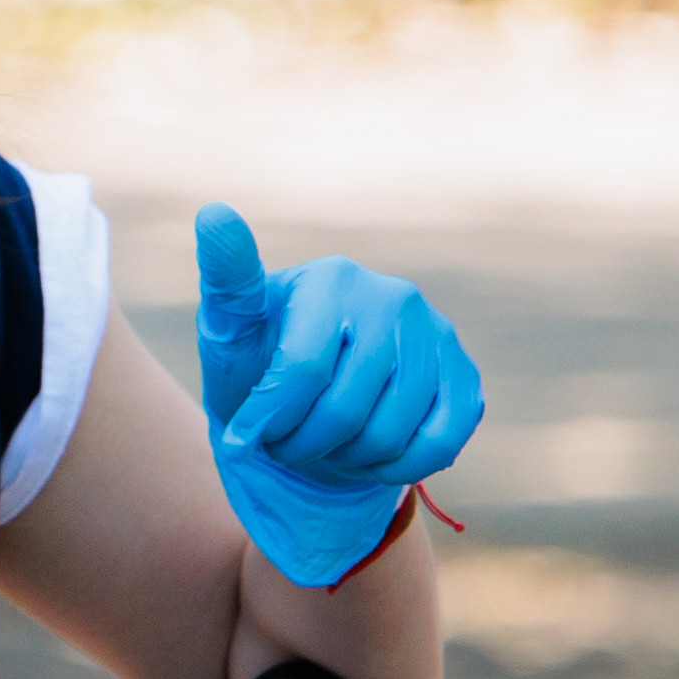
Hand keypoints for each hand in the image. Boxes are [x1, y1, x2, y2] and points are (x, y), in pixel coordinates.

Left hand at [193, 207, 486, 590]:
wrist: (309, 397)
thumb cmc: (261, 359)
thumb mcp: (230, 327)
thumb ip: (225, 277)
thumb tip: (214, 212)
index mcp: (333, 277)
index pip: (302, 367)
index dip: (268, 417)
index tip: (238, 441)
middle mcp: (394, 296)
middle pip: (345, 407)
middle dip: (301, 442)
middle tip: (283, 441)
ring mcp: (438, 334)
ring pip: (391, 432)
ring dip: (344, 457)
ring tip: (321, 441)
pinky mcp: (465, 375)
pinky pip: (440, 442)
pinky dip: (398, 465)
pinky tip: (368, 454)